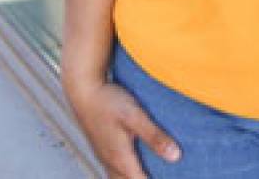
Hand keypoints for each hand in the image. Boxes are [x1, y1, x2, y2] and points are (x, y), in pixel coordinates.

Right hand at [64, 77, 179, 178]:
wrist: (83, 88)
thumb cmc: (107, 100)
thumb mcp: (135, 116)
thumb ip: (154, 136)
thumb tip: (175, 156)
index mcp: (121, 159)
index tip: (172, 175)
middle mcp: (111, 162)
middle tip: (162, 172)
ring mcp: (105, 156)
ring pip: (120, 178)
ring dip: (134, 176)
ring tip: (148, 169)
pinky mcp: (103, 148)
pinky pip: (115, 170)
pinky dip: (127, 172)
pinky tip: (135, 162)